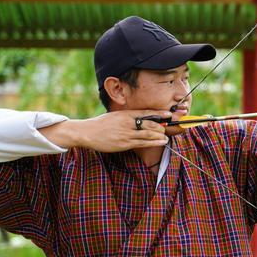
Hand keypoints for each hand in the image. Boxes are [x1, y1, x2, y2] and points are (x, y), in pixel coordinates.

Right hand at [43, 110, 171, 151]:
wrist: (87, 132)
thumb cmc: (101, 124)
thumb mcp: (115, 116)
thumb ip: (127, 117)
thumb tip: (139, 119)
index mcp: (126, 114)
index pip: (147, 112)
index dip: (160, 113)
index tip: (169, 114)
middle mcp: (128, 122)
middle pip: (150, 123)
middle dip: (162, 126)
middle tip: (169, 128)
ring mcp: (127, 133)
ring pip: (148, 133)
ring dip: (160, 135)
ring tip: (166, 136)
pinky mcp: (124, 143)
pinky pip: (143, 142)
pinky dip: (154, 142)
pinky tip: (162, 141)